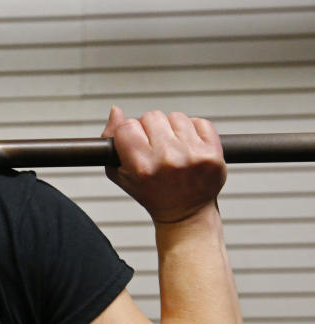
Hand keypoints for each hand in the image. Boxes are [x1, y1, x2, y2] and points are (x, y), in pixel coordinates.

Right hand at [102, 107, 225, 223]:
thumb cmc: (151, 193)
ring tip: (173, 148)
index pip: (127, 126)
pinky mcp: (213, 152)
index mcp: (142, 166)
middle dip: (151, 129)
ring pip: (176, 116)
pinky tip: (189, 147)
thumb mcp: (120, 173)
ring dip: (172, 129)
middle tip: (155, 148)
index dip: (129, 132)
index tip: (135, 143)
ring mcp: (193, 155)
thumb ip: (112, 141)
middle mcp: (168, 159)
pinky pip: (200, 121)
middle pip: (152, 116)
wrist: (186, 213)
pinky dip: (194, 130)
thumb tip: (116, 111)